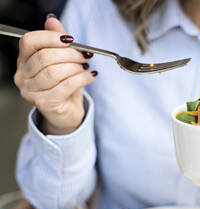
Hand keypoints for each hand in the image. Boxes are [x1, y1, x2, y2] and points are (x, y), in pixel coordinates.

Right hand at [13, 15, 96, 134]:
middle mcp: (22, 76)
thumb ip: (58, 41)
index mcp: (24, 60)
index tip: (70, 40)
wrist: (67, 112)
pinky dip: (82, 78)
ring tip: (86, 67)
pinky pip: (66, 86)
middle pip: (45, 57)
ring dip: (76, 67)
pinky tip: (91, 76)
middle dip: (70, 54)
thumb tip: (52, 20)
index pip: (30, 42)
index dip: (51, 37)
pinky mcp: (44, 103)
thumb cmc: (64, 85)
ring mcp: (31, 91)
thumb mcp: (63, 60)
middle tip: (85, 56)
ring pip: (55, 72)